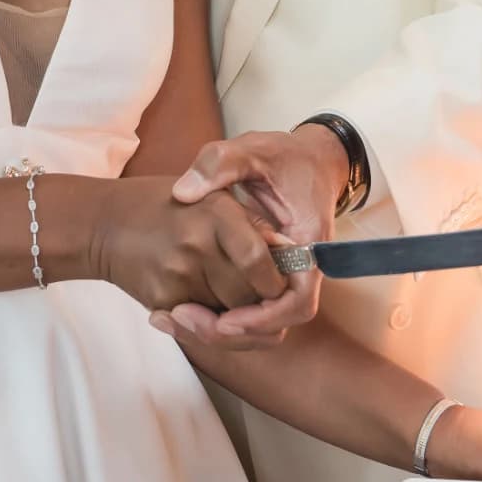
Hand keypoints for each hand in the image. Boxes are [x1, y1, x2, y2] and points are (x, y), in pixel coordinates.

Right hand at [90, 177, 287, 318]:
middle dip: (259, 301)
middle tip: (255, 292)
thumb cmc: (163, 207)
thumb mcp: (211, 197)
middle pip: (249, 296)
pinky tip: (202, 302)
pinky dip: (209, 319)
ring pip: (228, 316)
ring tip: (226, 293)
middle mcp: (196, 244)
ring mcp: (176, 275)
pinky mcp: (161, 299)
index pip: (260, 260)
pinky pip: (202, 324)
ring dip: (235, 314)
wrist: (101, 224)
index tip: (275, 281)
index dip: (275, 279)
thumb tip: (290, 254)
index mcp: (215, 212)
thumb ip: (250, 225)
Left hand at [160, 126, 348, 347]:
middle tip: (184, 320)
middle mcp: (302, 269)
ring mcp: (285, 276)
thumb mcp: (251, 150)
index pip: (296, 303)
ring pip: (261, 324)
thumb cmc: (283, 155)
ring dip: (222, 330)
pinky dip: (219, 315)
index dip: (261, 319)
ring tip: (174, 317)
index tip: (224, 320)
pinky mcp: (267, 277)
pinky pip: (249, 309)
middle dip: (232, 332)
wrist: (307, 158)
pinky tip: (179, 307)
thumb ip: (219, 164)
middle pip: (276, 324)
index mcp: (308, 243)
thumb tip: (182, 193)